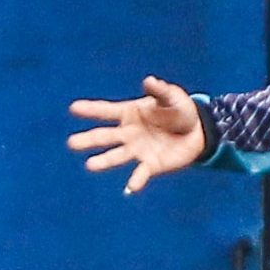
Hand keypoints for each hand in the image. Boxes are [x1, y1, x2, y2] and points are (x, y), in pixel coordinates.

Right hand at [65, 79, 207, 194]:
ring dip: (103, 161)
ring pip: (116, 156)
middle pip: (104, 136)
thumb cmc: (180, 111)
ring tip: (90, 165)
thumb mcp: (173, 97)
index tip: (74, 108)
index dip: (90, 109)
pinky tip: (131, 188)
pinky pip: (141, 173)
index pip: (106, 111)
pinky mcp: (150, 165)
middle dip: (88, 139)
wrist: (197, 132)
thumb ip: (161, 91)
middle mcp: (128, 133)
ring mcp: (137, 150)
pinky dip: (136, 181)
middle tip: (71, 143)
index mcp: (130, 113)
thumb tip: (149, 81)